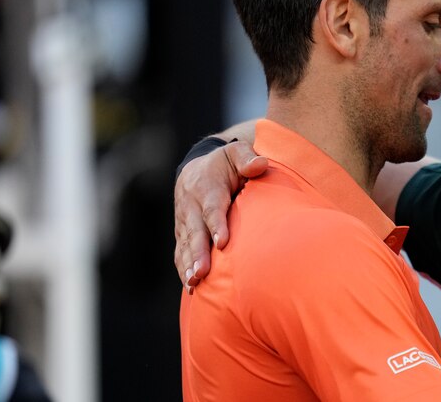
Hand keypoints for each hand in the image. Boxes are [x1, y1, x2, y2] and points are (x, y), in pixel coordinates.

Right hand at [173, 140, 266, 290]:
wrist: (196, 168)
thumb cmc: (226, 163)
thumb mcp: (236, 153)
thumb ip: (246, 158)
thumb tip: (260, 164)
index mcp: (207, 186)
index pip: (212, 208)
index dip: (217, 225)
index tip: (223, 243)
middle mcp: (191, 205)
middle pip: (195, 231)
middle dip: (198, 253)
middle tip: (202, 272)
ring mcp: (183, 220)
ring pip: (185, 244)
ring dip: (188, 264)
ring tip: (194, 282)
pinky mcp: (181, 232)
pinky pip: (180, 251)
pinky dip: (183, 268)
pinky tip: (190, 286)